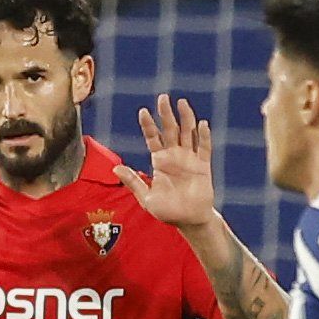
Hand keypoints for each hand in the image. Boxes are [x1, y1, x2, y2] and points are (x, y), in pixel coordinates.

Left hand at [114, 93, 215, 230]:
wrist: (189, 221)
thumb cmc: (168, 211)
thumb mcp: (146, 198)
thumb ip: (133, 182)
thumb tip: (115, 169)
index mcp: (160, 161)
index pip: (153, 137)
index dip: (148, 124)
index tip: (143, 112)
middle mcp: (174, 156)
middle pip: (170, 129)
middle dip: (166, 114)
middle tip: (163, 98)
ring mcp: (189, 159)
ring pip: (188, 133)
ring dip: (186, 118)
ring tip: (182, 102)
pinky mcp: (203, 166)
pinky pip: (204, 148)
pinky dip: (204, 136)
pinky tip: (202, 124)